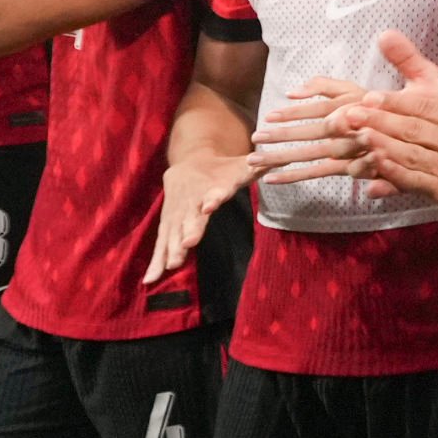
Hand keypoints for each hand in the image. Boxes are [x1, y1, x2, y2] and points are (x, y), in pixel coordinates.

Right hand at [147, 151, 259, 284]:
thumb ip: (261, 166)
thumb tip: (287, 157)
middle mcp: (192, 199)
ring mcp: (177, 212)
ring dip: (171, 248)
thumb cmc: (222, 168)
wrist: (191, 159)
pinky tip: (151, 279)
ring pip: (173, 231)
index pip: (214, 191)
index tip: (209, 206)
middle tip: (186, 244)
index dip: (213, 198)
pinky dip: (156, 260)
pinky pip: (161, 242)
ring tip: (170, 267)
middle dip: (188, 229)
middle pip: (190, 215)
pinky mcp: (168, 222)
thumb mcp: (242, 165)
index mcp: (213, 184)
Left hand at [250, 75, 375, 186]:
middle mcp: (352, 129)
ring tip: (254, 161)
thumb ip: (324, 85)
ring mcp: (351, 150)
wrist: (412, 136)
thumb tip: (291, 92)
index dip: (294, 114)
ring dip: (281, 158)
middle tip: (255, 138)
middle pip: (313, 133)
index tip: (270, 116)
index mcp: (353, 107)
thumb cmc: (379, 109)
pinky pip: (319, 172)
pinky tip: (270, 179)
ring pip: (312, 155)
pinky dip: (294, 175)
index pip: (319, 111)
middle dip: (282, 136)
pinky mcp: (351, 167)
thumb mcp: (353, 88)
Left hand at [338, 33, 437, 218]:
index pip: (425, 108)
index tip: (371, 96)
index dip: (396, 102)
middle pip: (410, 127)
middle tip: (349, 112)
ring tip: (355, 135)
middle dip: (378, 119)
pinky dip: (392, 171)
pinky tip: (374, 164)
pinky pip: (413, 179)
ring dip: (379, 143)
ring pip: (408, 152)